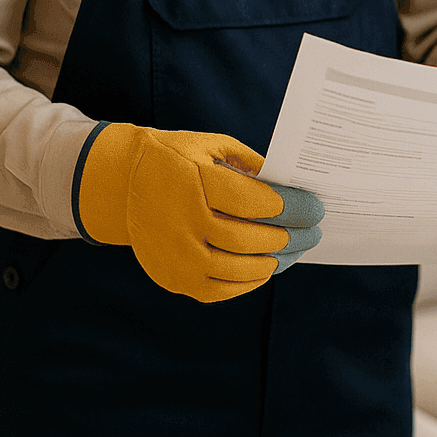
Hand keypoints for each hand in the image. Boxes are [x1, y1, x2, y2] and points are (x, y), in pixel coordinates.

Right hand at [76, 122, 322, 302]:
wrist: (120, 184)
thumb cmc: (176, 160)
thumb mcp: (209, 146)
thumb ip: (250, 165)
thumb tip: (293, 188)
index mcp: (193, 182)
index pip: (256, 203)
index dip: (292, 207)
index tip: (316, 208)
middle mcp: (182, 222)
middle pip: (252, 239)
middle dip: (292, 237)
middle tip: (314, 233)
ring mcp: (176, 255)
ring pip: (240, 269)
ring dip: (277, 261)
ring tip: (296, 250)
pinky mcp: (173, 278)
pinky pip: (221, 290)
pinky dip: (250, 281)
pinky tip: (267, 267)